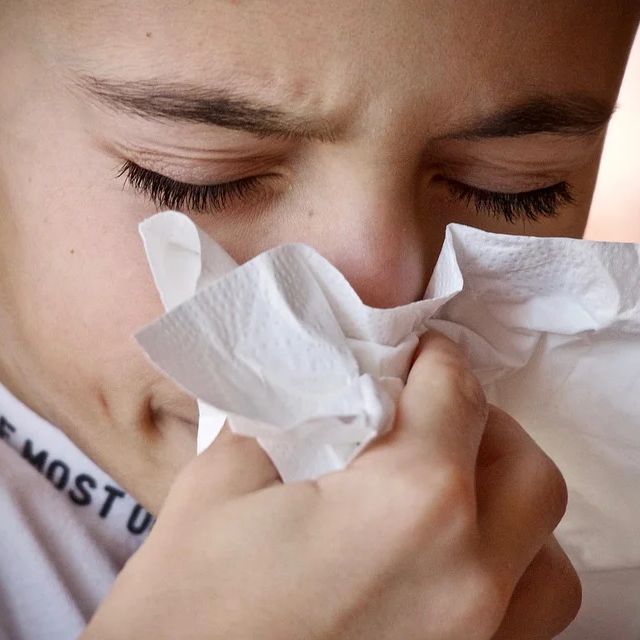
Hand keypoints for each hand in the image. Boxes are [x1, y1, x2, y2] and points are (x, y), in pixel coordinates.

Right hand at [83, 332, 579, 638]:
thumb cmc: (188, 612)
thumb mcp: (220, 486)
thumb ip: (286, 421)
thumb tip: (321, 393)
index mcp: (409, 505)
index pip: (455, 396)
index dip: (437, 359)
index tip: (421, 353)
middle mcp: (468, 577)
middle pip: (524, 467)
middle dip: (482, 424)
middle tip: (431, 416)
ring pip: (546, 549)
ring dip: (508, 503)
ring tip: (452, 489)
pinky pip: (529, 615)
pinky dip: (508, 571)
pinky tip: (448, 559)